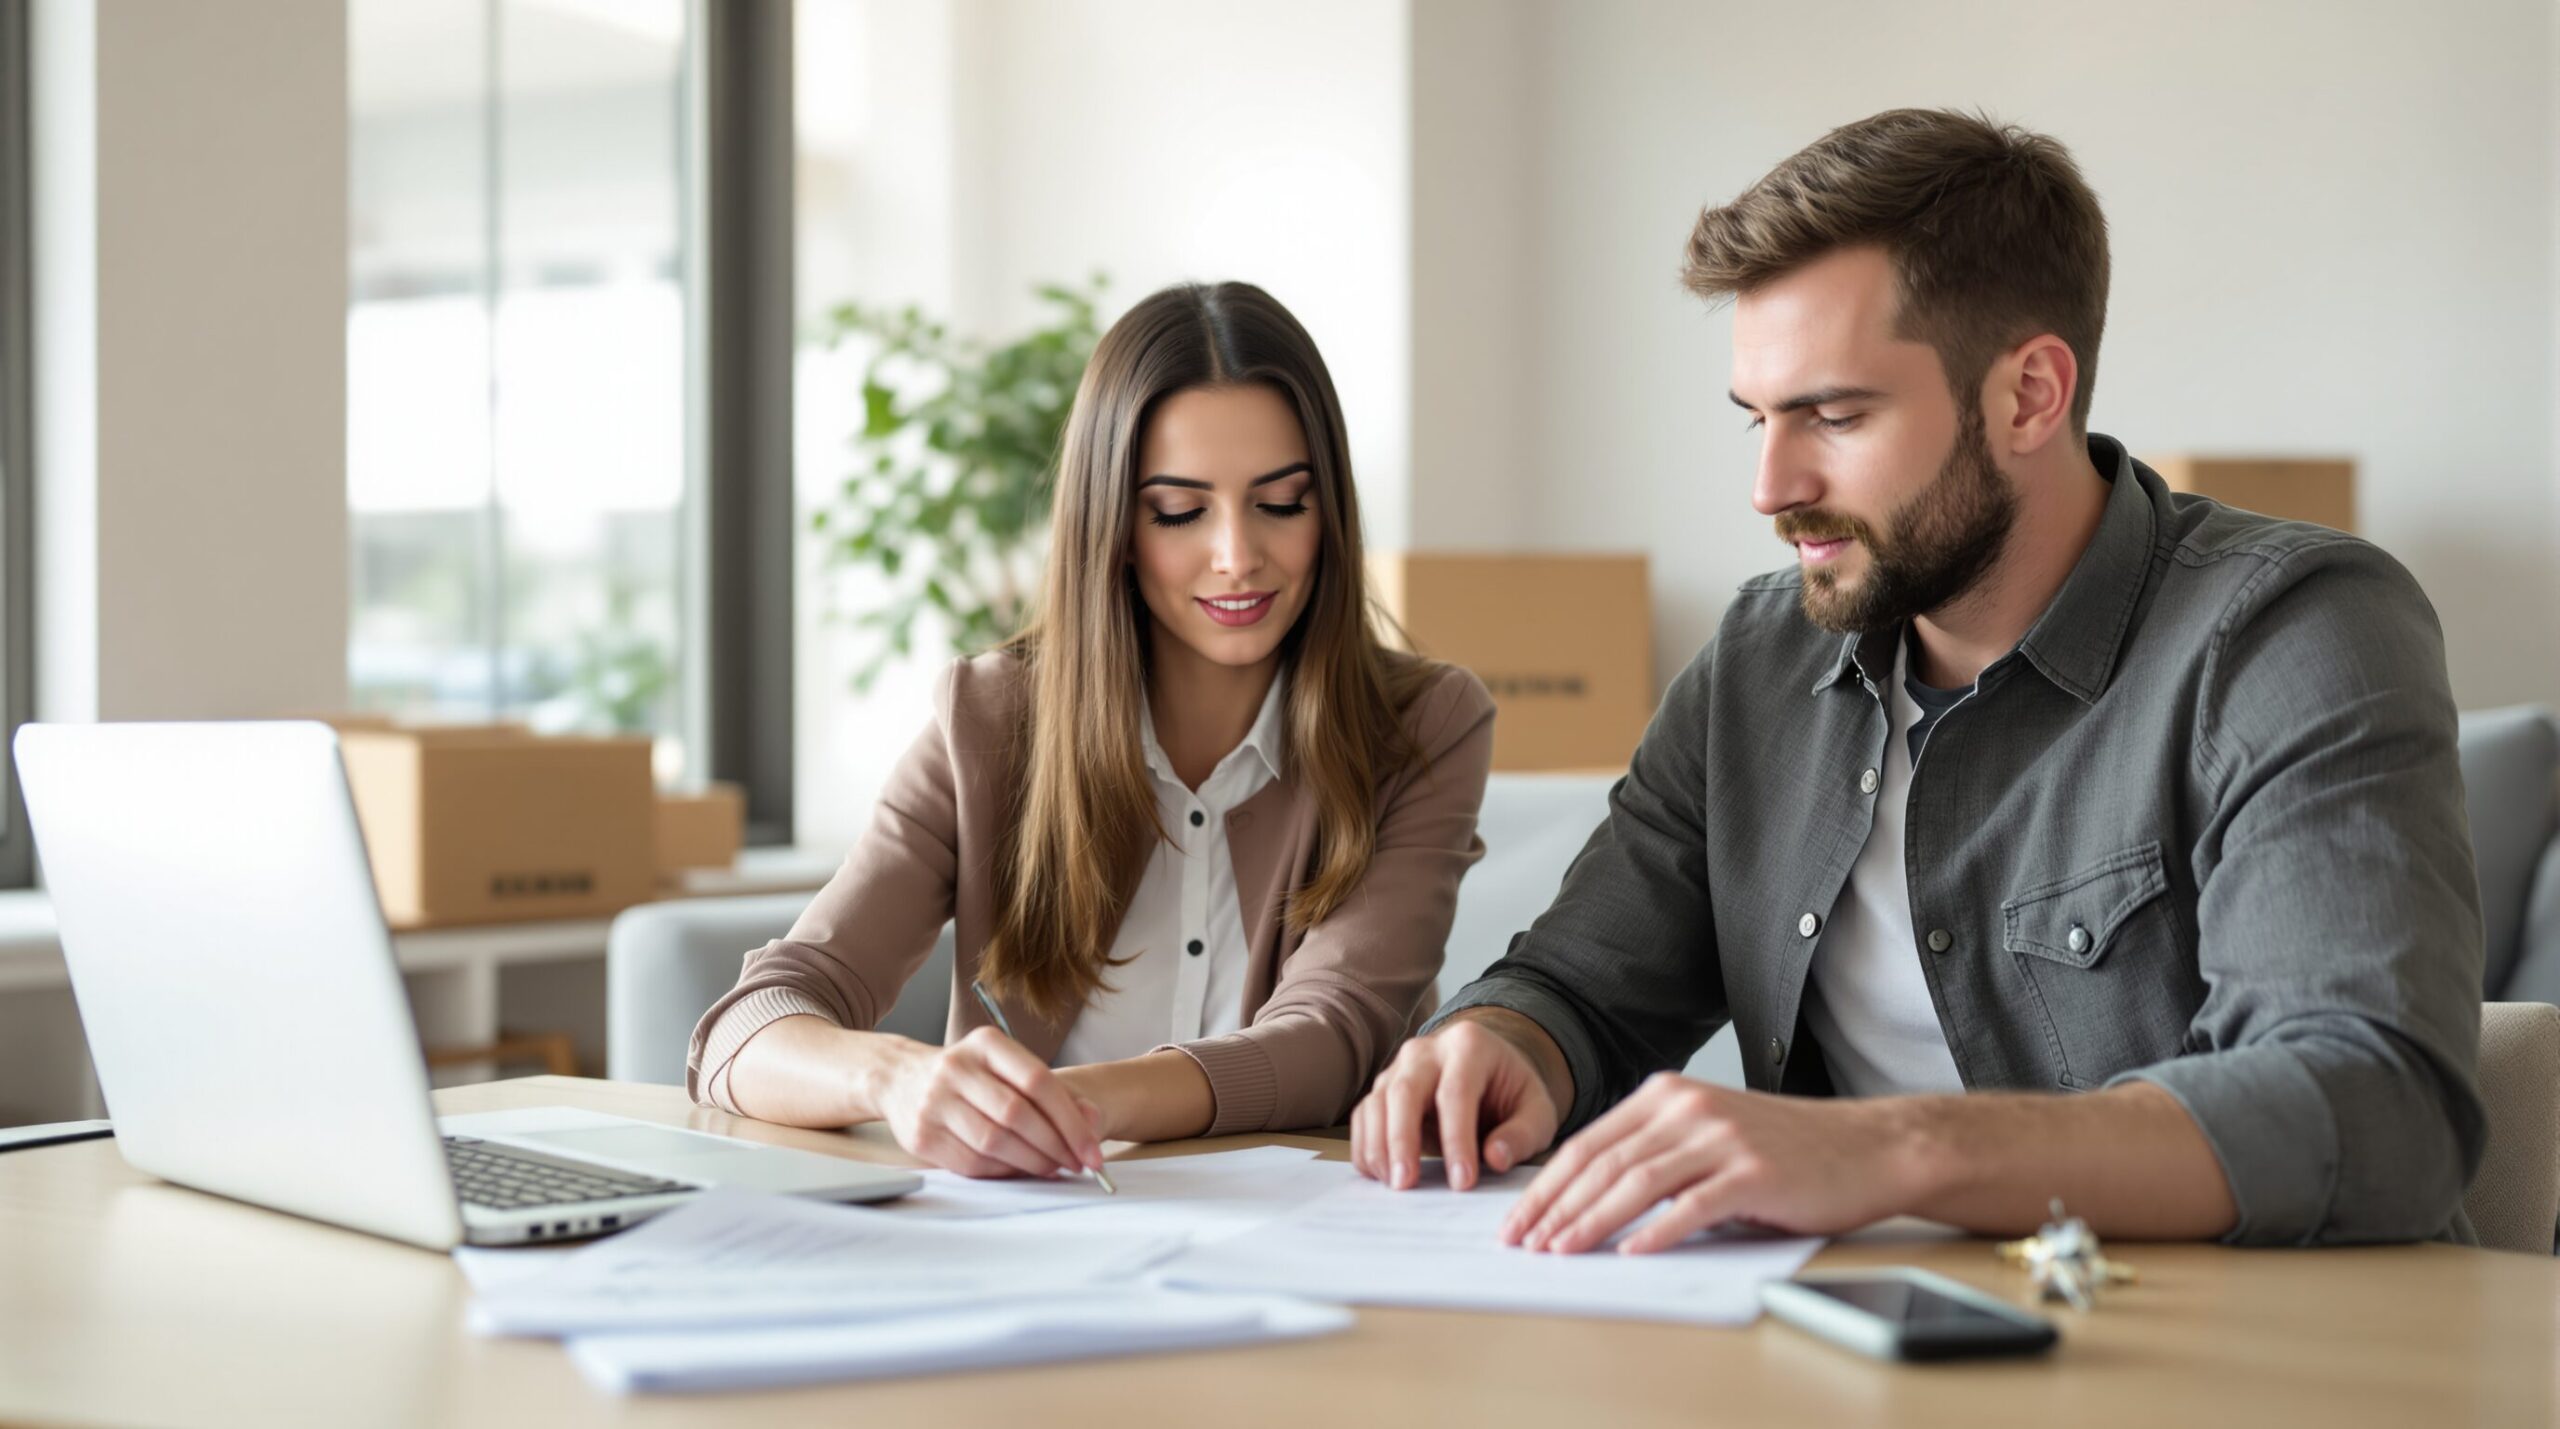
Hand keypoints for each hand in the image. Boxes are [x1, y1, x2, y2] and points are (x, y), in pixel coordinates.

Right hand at [873, 1026, 1105, 1178]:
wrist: (899, 1078)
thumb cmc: (969, 1075)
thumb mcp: (1006, 1066)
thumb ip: (1052, 1090)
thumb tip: (1092, 1121)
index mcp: (986, 1044)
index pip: (1038, 1081)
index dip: (1071, 1120)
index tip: (1092, 1149)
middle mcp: (956, 1068)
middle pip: (1017, 1114)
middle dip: (1056, 1146)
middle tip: (1078, 1164)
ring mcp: (934, 1102)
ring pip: (995, 1142)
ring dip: (1032, 1163)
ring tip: (1054, 1168)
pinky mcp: (922, 1135)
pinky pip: (972, 1162)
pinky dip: (1004, 1172)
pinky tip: (1022, 1170)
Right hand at [1351, 1015, 1561, 1191]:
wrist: (1489, 1075)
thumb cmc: (1512, 1095)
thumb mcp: (1537, 1112)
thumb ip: (1523, 1134)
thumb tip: (1495, 1157)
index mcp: (1470, 1046)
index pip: (1456, 1092)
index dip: (1457, 1139)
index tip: (1462, 1181)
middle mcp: (1427, 1050)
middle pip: (1404, 1092)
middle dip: (1402, 1141)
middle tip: (1407, 1184)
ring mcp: (1399, 1067)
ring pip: (1376, 1103)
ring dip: (1379, 1148)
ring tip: (1395, 1185)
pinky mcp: (1382, 1088)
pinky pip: (1364, 1116)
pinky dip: (1365, 1147)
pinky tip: (1380, 1175)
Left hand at [1501, 1073, 1921, 1253]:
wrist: (1866, 1147)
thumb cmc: (1785, 1150)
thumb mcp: (1708, 1137)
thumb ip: (1656, 1155)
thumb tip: (1588, 1201)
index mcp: (1668, 1095)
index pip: (1589, 1143)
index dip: (1546, 1185)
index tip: (1517, 1221)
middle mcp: (1688, 1107)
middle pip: (1603, 1162)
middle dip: (1554, 1206)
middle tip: (1524, 1243)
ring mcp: (1722, 1137)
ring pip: (1637, 1182)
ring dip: (1592, 1222)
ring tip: (1561, 1251)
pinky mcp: (1755, 1172)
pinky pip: (1694, 1205)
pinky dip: (1658, 1232)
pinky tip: (1632, 1254)